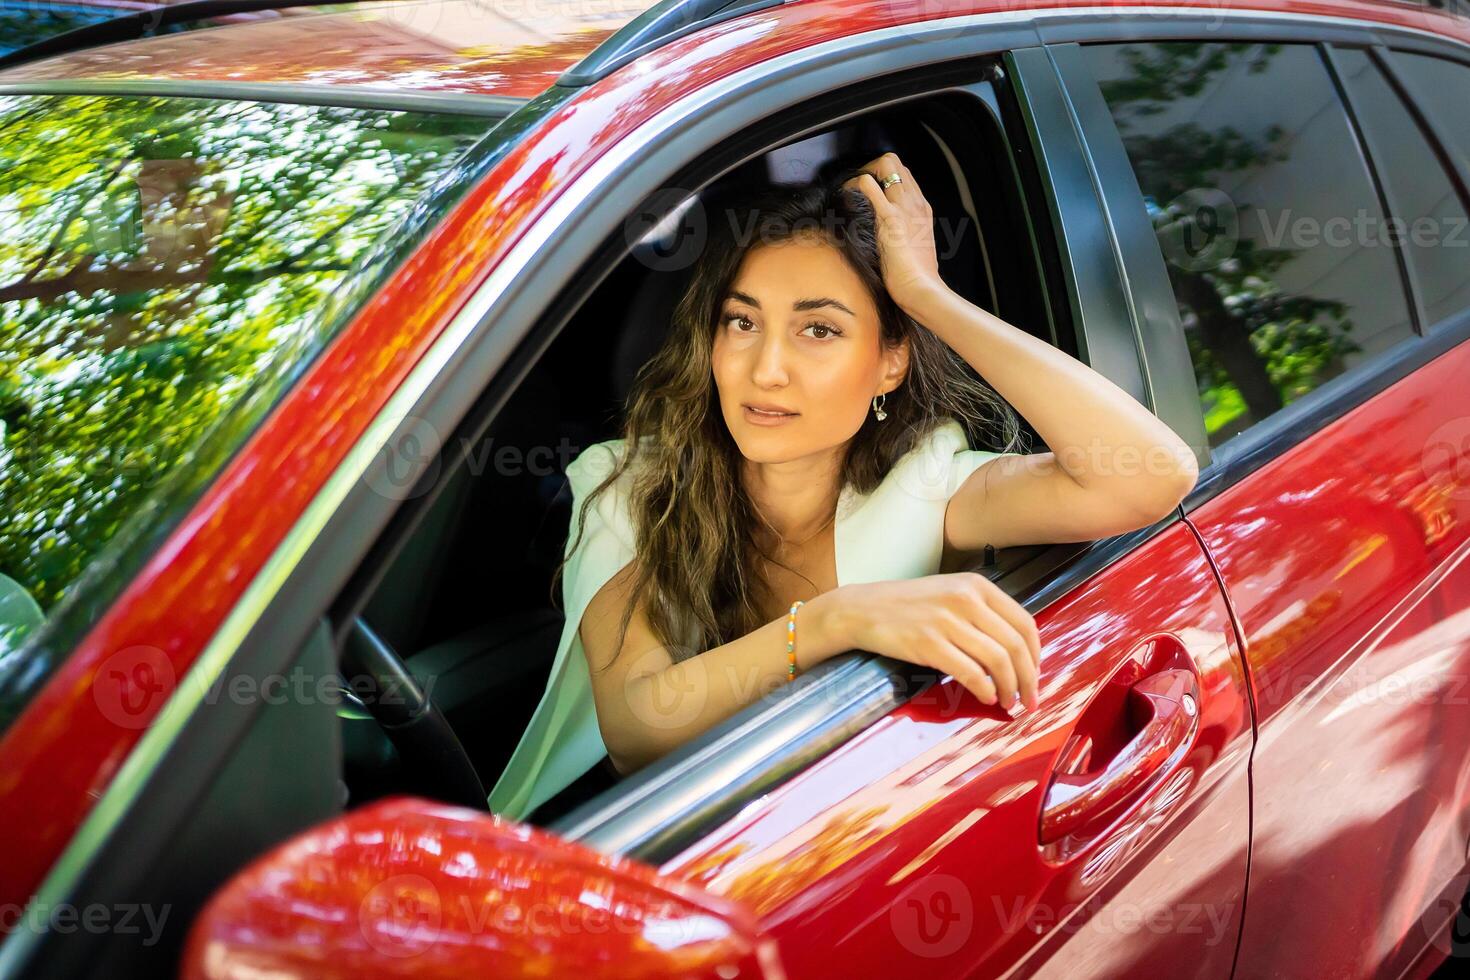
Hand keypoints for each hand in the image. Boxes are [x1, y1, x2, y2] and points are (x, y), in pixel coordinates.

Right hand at [835, 573, 1041, 711]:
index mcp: (976, 586)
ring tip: (1008, 702)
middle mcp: (966, 599)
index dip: (1036, 655)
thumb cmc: (906, 606)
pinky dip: (984, 689)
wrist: (861, 609)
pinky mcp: (929, 643)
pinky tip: (986, 697)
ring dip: (1010, 688)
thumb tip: (1014, 652)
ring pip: (998, 661)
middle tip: (1030, 700)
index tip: (1035, 675)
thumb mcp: (949, 594)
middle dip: (1029, 679)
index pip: (1024, 623)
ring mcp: (947, 621)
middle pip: (1016, 645)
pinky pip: (970, 672)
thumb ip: (981, 613)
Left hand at [843, 151, 944, 311]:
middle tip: (858, 188)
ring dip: (865, 170)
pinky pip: (868, 184)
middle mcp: (915, 202)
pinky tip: (846, 196)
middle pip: (897, 163)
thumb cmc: (917, 277)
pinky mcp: (889, 216)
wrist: (921, 288)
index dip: (884, 177)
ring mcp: (904, 206)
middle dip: (873, 167)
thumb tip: (892, 241)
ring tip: (852, 190)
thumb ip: (906, 238)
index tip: (870, 191)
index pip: (905, 175)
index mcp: (922, 209)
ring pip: (887, 163)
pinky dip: (854, 184)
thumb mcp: (915, 249)